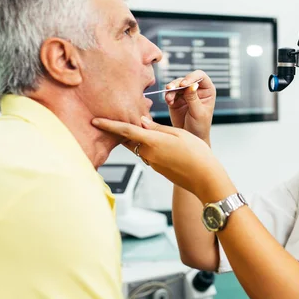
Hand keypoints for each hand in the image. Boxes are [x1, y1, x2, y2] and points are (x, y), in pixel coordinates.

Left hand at [92, 116, 235, 202]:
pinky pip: (148, 154)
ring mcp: (152, 163)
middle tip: (112, 120)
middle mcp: (148, 154)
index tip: (94, 121)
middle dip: (119, 131)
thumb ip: (158, 128)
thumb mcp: (179, 134)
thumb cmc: (197, 153)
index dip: (108, 125)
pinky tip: (156, 141)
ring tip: (139, 126)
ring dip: (135, 138)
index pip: (125, 131)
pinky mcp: (158, 169)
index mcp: (152, 142)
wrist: (204, 178)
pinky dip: (147, 146)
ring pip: (139, 147)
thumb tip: (142, 122)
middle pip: (128, 140)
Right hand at [165, 70, 214, 142]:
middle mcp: (196, 89)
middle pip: (185, 79)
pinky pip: (170, 93)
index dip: (192, 77)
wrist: (191, 136)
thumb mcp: (198, 113)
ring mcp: (185, 93)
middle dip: (177, 83)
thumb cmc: (200, 126)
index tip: (184, 84)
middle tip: (171, 88)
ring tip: (169, 99)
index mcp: (207, 90)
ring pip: (176, 84)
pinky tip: (168, 101)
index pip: (200, 76)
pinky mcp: (176, 99)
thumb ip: (193, 99)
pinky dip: (168, 96)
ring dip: (171, 90)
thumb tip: (191, 85)